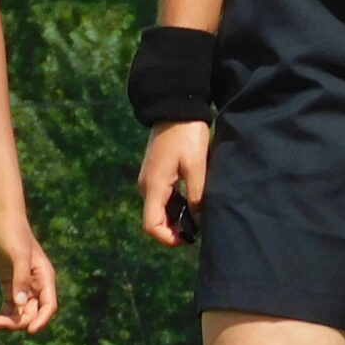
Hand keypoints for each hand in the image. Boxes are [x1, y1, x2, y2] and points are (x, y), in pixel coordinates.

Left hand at [0, 213, 57, 332]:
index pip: (48, 306)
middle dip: (15, 322)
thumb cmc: (13, 232)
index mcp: (44, 277)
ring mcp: (21, 285)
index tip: (29, 331)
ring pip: (18, 313)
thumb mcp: (18, 255)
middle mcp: (35, 284)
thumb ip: (21, 279)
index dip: (41, 320)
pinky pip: (7, 307)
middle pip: (31, 314)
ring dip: (4, 322)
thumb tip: (21, 305)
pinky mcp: (8, 284)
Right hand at [139, 120, 209, 246]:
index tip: (189, 239)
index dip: (168, 239)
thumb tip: (197, 220)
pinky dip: (174, 204)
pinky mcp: (155, 171)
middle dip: (174, 229)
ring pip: (159, 208)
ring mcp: (149, 178)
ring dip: (175, 217)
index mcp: (154, 186)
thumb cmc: (187, 135)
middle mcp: (146, 185)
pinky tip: (192, 201)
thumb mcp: (197, 166)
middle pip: (155, 219)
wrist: (176, 106)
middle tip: (198, 229)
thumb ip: (197, 195)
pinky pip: (162, 196)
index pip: (151, 225)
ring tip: (198, 216)